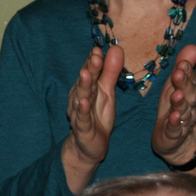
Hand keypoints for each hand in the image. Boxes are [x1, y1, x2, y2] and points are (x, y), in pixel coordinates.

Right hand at [63, 45, 122, 192]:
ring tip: (86, 74)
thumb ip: (110, 72)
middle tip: (96, 57)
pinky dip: (82, 111)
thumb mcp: (107, 93)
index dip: (94, 60)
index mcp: (88, 88)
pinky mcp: (82, 129)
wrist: (88, 147)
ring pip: (80, 97)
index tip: (99, 48)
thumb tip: (116, 47)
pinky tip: (83, 102)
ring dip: (83, 86)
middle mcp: (80, 97)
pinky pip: (82, 119)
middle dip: (90, 69)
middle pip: (86, 82)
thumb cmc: (97, 116)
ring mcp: (79, 113)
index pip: (90, 70)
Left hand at [152, 44, 195, 172]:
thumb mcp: (176, 87)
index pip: (191, 81)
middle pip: (190, 95)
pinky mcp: (173, 136)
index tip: (183, 62)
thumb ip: (185, 69)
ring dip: (180, 102)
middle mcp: (189, 107)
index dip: (188, 72)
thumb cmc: (175, 110)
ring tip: (176, 94)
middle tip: (179, 73)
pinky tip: (173, 117)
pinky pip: (175, 129)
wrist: (180, 145)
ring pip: (184, 111)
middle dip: (185, 84)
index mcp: (188, 94)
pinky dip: (174, 123)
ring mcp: (182, 122)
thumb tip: (193, 46)